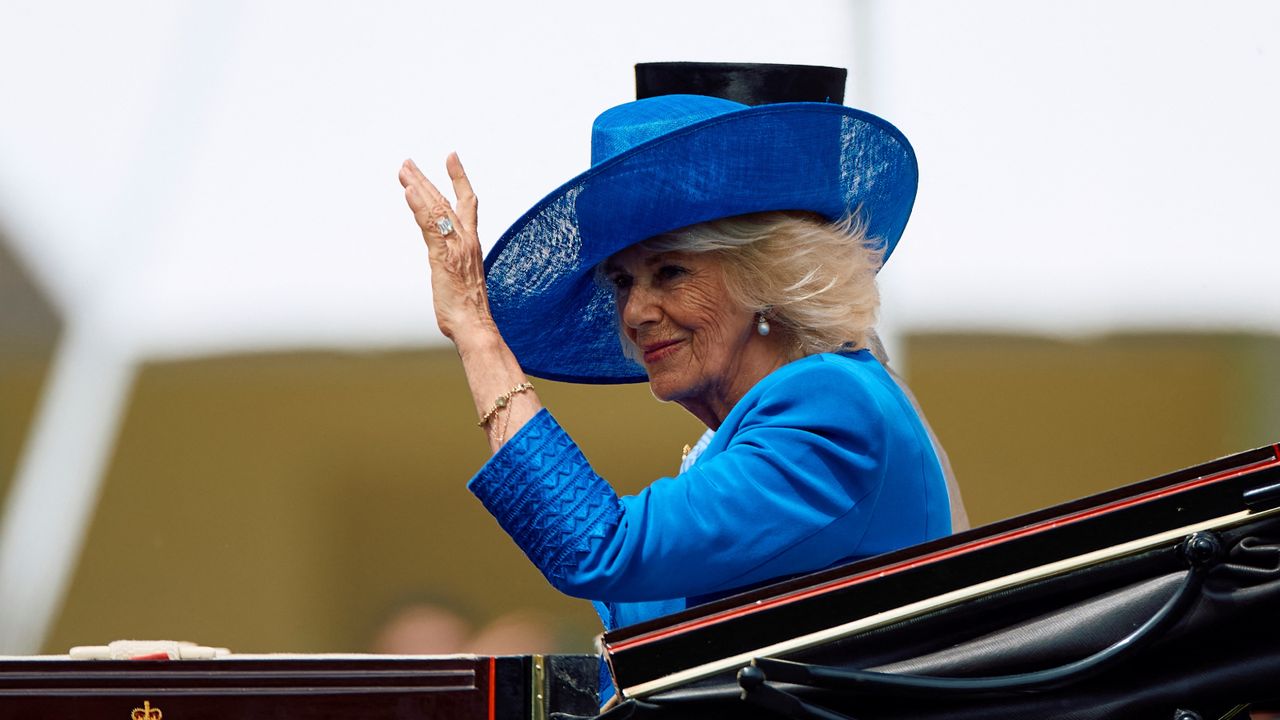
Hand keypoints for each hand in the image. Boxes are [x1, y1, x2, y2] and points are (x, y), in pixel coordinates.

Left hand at [399, 154, 495, 345]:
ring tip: (404, 171)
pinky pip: (430, 227)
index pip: (467, 203)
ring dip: (418, 186)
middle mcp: (466, 240)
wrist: (475, 326)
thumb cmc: (468, 310)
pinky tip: (409, 192)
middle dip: (426, 179)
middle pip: (445, 200)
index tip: (451, 157)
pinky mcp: (443, 257)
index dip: (459, 179)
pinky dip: (420, 207)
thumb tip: (448, 265)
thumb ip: (454, 264)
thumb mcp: (460, 279)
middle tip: (407, 163)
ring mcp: (455, 247)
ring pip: (436, 208)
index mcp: (471, 243)